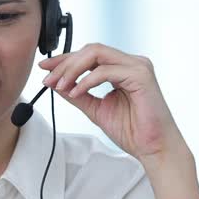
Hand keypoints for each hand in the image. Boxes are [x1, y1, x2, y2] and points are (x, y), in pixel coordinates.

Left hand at [38, 43, 188, 165]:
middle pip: (90, 50)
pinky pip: (106, 71)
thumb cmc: (132, 131)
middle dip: (65, 63)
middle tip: (49, 79)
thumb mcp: (95, 109)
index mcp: (122, 68)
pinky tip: (76, 92)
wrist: (153, 148)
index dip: (64, 59)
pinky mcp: (141, 76)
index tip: (44, 68)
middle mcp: (131, 63)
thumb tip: (55, 83)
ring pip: (97, 54)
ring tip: (60, 86)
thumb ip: (77, 94)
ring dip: (73, 69)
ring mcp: (138, 66)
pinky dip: (87, 80)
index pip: (89, 55)